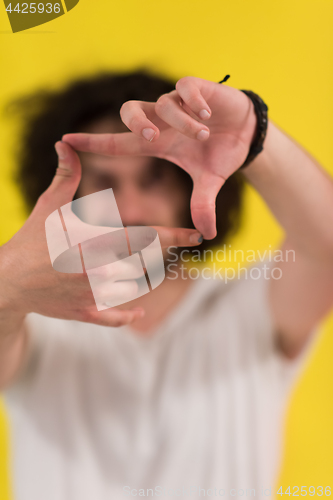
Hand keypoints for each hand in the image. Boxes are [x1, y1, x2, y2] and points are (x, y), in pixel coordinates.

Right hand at [0, 142, 201, 327]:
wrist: (6, 281)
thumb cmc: (30, 240)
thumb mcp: (48, 206)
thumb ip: (65, 177)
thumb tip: (66, 144)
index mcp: (97, 241)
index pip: (146, 238)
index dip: (175, 235)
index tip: (198, 235)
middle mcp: (101, 270)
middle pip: (145, 264)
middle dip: (153, 256)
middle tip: (158, 251)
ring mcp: (94, 295)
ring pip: (133, 288)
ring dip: (138, 278)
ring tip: (130, 268)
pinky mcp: (85, 314)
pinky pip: (115, 318)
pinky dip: (127, 314)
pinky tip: (138, 311)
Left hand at [62, 76, 256, 238]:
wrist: (246, 132)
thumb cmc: (220, 153)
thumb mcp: (210, 180)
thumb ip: (203, 203)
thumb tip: (207, 235)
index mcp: (158, 142)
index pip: (119, 142)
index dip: (93, 142)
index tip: (66, 140)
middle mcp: (162, 120)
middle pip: (130, 112)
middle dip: (137, 124)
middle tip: (153, 138)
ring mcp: (178, 102)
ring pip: (164, 103)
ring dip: (182, 122)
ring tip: (203, 136)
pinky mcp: (198, 87)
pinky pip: (185, 87)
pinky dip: (194, 102)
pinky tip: (207, 114)